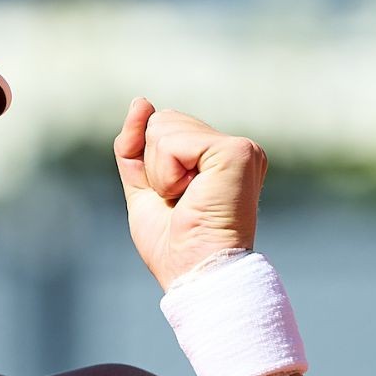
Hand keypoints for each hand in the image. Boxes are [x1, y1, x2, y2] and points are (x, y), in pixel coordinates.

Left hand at [112, 97, 267, 291]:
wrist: (195, 274)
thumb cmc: (173, 245)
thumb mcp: (143, 189)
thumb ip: (136, 147)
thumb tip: (141, 101)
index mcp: (216, 157)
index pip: (161, 127)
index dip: (149, 164)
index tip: (174, 201)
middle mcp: (234, 148)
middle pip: (161, 121)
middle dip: (153, 166)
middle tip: (179, 202)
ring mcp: (239, 147)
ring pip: (163, 126)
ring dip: (159, 173)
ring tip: (186, 201)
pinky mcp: (238, 151)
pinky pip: (173, 141)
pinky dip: (167, 174)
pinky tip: (191, 194)